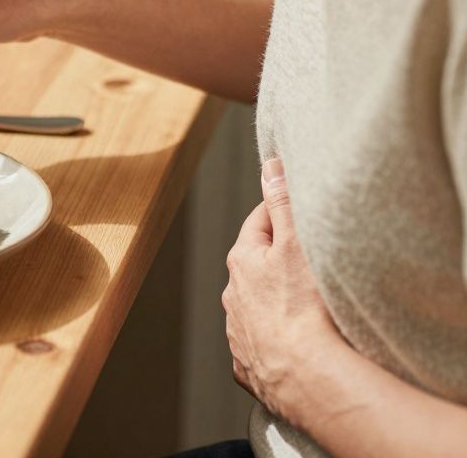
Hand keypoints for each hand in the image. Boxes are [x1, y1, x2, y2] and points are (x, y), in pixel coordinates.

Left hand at [223, 158, 343, 421]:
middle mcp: (232, 295)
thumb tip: (270, 166)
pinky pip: (264, 344)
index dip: (280, 211)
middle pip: (256, 265)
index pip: (259, 222)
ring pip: (258, 305)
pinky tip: (296, 343)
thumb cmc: (303, 307)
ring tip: (308, 304)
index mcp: (241, 261)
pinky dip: (277, 338)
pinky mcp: (252, 364)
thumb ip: (283, 204)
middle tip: (310, 256)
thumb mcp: (296, 244)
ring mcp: (239, 331)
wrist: (304, 376)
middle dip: (279, 257)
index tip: (298, 208)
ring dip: (277, 300)